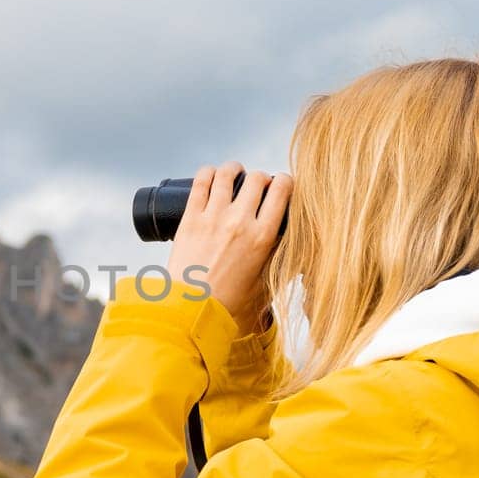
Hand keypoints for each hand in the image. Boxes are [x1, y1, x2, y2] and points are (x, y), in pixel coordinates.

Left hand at [164, 162, 291, 330]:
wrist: (191, 309)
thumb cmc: (228, 299)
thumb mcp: (264, 278)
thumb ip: (277, 257)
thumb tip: (288, 241)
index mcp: (263, 237)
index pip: (283, 190)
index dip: (285, 182)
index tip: (281, 186)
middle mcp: (240, 222)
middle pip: (258, 178)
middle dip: (261, 177)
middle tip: (257, 185)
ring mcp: (213, 217)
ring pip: (228, 173)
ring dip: (234, 169)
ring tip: (234, 173)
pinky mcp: (190, 218)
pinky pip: (200, 181)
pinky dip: (208, 172)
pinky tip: (211, 174)